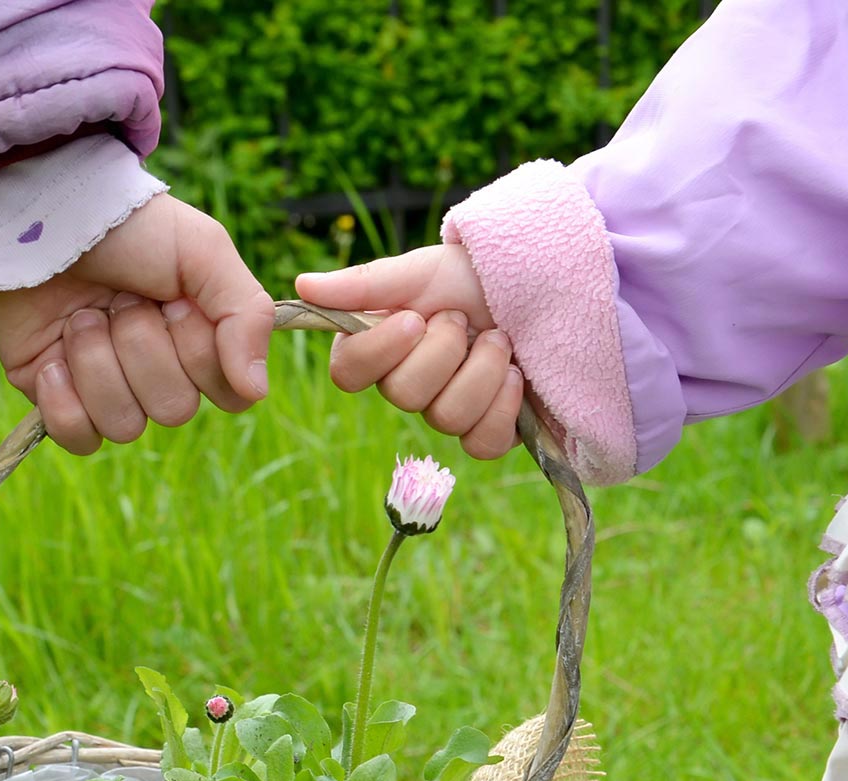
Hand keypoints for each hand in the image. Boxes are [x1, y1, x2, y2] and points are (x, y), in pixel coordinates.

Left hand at [0, 194, 272, 454]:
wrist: (37, 218)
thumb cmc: (126, 227)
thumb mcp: (204, 251)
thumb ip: (246, 316)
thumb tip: (255, 392)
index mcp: (199, 337)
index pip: (228, 394)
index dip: (201, 355)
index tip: (177, 306)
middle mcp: (158, 369)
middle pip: (173, 409)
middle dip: (141, 348)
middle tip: (120, 301)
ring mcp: (106, 387)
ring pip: (125, 425)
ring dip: (97, 363)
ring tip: (81, 317)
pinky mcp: (57, 399)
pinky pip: (79, 438)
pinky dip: (64, 400)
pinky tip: (53, 357)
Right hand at [295, 246, 525, 460]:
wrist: (546, 287)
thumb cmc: (476, 276)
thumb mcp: (423, 270)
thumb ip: (366, 284)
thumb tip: (301, 286)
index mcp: (382, 345)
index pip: (348, 373)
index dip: (381, 351)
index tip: (415, 318)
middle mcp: (408, 384)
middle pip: (404, 396)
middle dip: (446, 350)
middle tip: (466, 319)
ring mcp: (447, 411)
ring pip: (447, 418)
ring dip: (482, 370)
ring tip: (501, 338)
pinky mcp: (488, 433)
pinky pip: (481, 443)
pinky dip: (504, 404)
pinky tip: (518, 375)